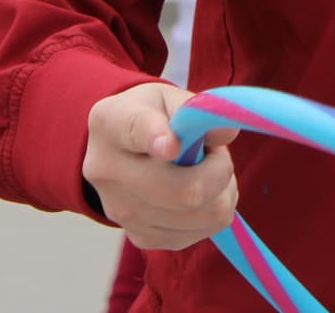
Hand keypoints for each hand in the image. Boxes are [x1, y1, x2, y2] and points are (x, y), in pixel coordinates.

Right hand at [82, 82, 239, 250]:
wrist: (120, 150)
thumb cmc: (152, 116)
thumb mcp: (171, 96)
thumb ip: (198, 108)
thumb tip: (227, 133)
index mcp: (112, 121)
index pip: (136, 131)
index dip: (158, 138)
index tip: (174, 145)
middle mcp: (107, 171)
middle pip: (184, 191)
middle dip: (220, 171)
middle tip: (216, 154)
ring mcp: (121, 212)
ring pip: (201, 215)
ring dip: (221, 192)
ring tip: (207, 171)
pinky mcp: (141, 237)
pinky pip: (200, 232)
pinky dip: (213, 212)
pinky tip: (199, 192)